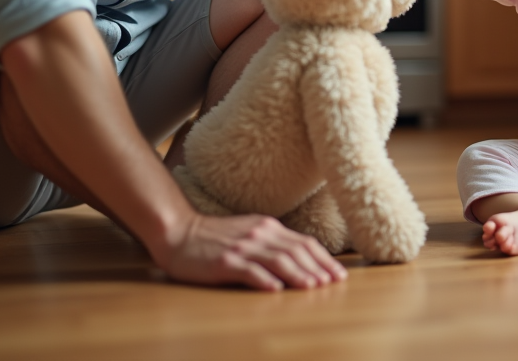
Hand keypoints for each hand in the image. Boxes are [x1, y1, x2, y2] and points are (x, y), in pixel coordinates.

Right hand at [159, 212, 348, 290]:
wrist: (179, 232)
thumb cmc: (216, 238)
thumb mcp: (250, 233)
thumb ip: (273, 243)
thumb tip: (301, 260)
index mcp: (268, 227)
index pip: (304, 242)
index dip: (324, 258)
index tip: (338, 274)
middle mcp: (259, 234)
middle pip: (296, 250)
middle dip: (318, 267)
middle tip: (333, 283)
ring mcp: (242, 247)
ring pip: (277, 260)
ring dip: (298, 274)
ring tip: (313, 287)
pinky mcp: (225, 260)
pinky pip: (248, 270)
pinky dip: (264, 280)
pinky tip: (276, 290)